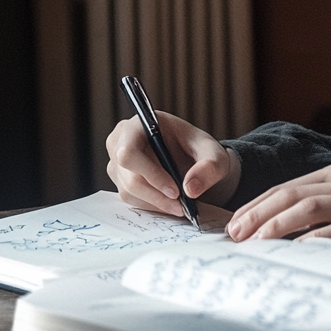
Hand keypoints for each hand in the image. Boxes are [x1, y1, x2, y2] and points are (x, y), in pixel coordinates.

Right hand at [105, 112, 238, 218]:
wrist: (194, 160)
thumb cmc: (200, 150)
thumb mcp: (214, 154)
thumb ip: (209, 167)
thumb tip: (190, 189)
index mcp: (141, 124)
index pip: (129, 151)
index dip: (150, 173)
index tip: (175, 190)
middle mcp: (121, 141)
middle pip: (129, 175)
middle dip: (157, 194)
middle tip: (181, 206)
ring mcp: (117, 162)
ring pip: (129, 191)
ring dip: (156, 203)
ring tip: (179, 207)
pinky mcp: (120, 180)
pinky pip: (131, 199)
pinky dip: (151, 205)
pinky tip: (169, 204)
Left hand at [227, 165, 330, 260]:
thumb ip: (327, 211)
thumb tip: (285, 236)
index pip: (286, 187)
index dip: (256, 205)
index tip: (233, 224)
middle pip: (290, 193)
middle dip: (257, 213)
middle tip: (233, 235)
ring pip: (310, 206)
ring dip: (278, 224)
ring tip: (255, 242)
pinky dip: (318, 239)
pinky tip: (300, 252)